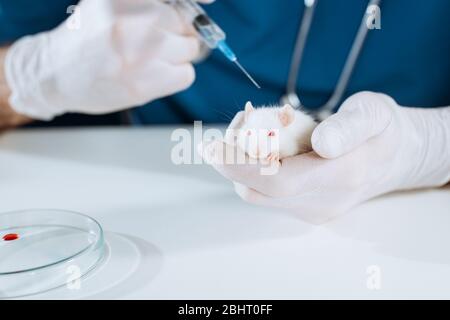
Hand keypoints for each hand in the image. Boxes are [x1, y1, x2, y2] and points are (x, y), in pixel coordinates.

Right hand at [4, 0, 213, 119]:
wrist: (56, 74)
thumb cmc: (87, 38)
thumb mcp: (108, 5)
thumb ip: (146, 4)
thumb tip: (192, 10)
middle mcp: (130, 22)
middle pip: (186, 23)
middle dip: (179, 33)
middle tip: (158, 42)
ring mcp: (138, 54)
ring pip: (190, 49)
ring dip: (178, 55)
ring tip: (151, 60)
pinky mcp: (143, 84)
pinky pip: (187, 74)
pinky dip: (177, 75)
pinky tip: (155, 75)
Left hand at [201, 92, 449, 223]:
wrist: (397, 158)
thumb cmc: (383, 130)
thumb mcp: (374, 113)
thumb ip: (350, 127)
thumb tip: (321, 143)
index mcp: (342, 175)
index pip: (279, 181)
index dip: (240, 166)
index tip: (211, 149)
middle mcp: (324, 201)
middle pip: (260, 191)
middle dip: (233, 160)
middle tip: (236, 122)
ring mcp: (314, 210)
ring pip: (259, 194)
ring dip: (242, 165)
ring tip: (248, 128)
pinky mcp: (305, 209)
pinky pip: (268, 194)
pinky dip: (254, 171)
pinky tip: (262, 146)